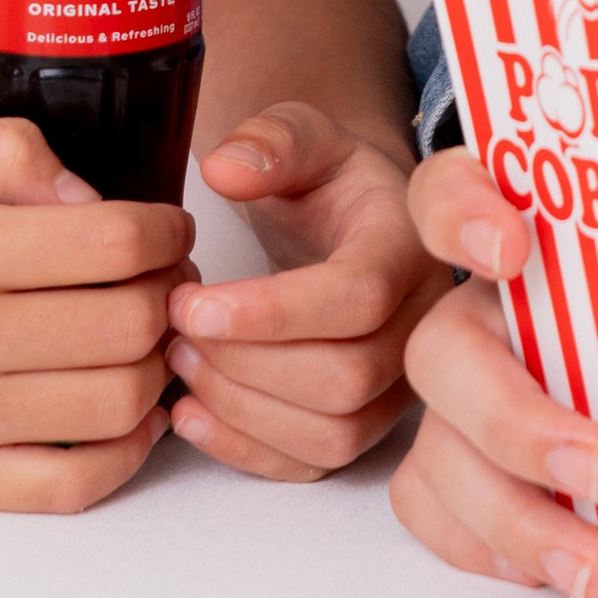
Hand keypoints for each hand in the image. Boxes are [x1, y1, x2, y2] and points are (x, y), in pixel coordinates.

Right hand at [0, 119, 192, 510]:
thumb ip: (7, 152)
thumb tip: (93, 200)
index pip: (113, 242)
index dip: (165, 231)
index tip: (166, 230)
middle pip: (128, 324)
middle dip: (171, 295)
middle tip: (168, 283)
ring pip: (117, 403)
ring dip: (157, 369)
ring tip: (148, 341)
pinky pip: (73, 485)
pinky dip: (127, 453)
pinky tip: (130, 414)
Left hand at [164, 104, 445, 480]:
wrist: (356, 221)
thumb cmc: (329, 181)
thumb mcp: (303, 134)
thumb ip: (270, 142)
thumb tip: (226, 171)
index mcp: (410, 245)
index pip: (358, 297)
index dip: (273, 312)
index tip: (192, 305)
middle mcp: (422, 324)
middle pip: (346, 377)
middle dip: (246, 363)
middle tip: (175, 329)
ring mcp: (401, 384)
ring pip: (334, 432)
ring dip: (241, 408)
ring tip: (180, 361)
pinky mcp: (371, 423)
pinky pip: (317, 463)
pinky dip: (247, 451)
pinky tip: (191, 415)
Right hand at [387, 146, 597, 597]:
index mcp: (528, 243)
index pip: (453, 193)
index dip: (463, 214)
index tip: (514, 250)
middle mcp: (479, 312)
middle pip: (445, 350)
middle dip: (515, 419)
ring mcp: (458, 394)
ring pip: (436, 446)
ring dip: (511, 515)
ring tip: (595, 565)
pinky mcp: (448, 463)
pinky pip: (431, 507)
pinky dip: (487, 546)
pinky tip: (552, 570)